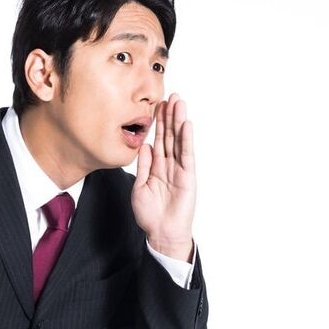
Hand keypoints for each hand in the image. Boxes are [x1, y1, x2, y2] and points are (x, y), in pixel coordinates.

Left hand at [133, 93, 195, 260]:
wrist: (161, 233)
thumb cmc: (150, 214)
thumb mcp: (140, 187)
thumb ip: (143, 166)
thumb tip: (145, 146)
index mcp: (157, 166)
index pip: (159, 139)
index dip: (158, 122)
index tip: (158, 105)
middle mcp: (169, 165)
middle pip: (170, 135)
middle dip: (170, 115)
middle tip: (171, 95)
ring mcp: (179, 169)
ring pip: (178, 140)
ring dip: (179, 121)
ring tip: (179, 102)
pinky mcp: (187, 176)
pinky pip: (186, 154)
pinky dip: (186, 139)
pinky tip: (186, 124)